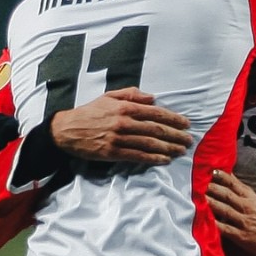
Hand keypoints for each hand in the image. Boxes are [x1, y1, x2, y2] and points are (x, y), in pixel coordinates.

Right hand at [51, 87, 190, 164]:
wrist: (66, 130)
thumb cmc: (89, 112)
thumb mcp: (109, 97)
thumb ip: (131, 95)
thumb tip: (152, 98)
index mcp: (125, 107)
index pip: (155, 113)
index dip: (173, 119)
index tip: (186, 124)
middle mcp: (124, 122)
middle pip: (156, 130)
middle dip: (176, 135)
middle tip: (189, 140)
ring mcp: (119, 139)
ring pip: (150, 144)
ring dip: (169, 148)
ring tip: (181, 151)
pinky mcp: (113, 153)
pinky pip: (138, 156)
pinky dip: (153, 159)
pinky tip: (164, 160)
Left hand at [208, 168, 255, 255]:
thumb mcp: (254, 199)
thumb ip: (240, 190)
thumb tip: (228, 175)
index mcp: (249, 197)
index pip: (234, 184)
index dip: (222, 177)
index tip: (212, 171)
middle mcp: (246, 207)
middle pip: (227, 195)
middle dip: (214, 189)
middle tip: (201, 184)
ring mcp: (244, 221)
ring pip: (225, 210)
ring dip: (212, 203)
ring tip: (201, 198)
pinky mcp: (241, 236)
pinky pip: (226, 229)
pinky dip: (216, 225)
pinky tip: (207, 221)